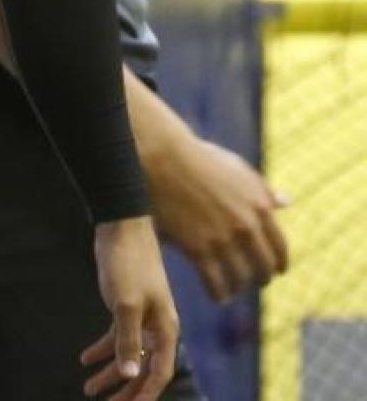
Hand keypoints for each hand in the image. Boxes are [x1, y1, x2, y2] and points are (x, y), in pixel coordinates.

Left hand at [81, 215, 178, 399]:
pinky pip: (116, 336)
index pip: (160, 373)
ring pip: (129, 354)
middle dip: (126, 390)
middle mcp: (157, 326)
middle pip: (144, 368)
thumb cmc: (129, 263)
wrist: (121, 226)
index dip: (146, 396)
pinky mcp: (125, 306)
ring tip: (88, 389)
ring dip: (110, 373)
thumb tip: (131, 375)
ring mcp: (141, 316)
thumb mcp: (127, 304)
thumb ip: (129, 340)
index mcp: (165, 328)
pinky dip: (102, 349)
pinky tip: (85, 359)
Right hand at [150, 134, 289, 301]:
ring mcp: (222, 239)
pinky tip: (216, 294)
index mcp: (260, 206)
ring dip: (238, 287)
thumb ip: (263, 189)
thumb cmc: (201, 159)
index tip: (275, 271)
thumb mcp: (238, 169)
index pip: (279, 248)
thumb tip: (287, 202)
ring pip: (240, 279)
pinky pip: (216, 284)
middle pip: (263, 268)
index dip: (279, 263)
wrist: (165, 159)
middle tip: (253, 282)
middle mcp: (246, 225)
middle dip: (260, 279)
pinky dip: (218, 293)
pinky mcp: (198, 249)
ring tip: (232, 289)